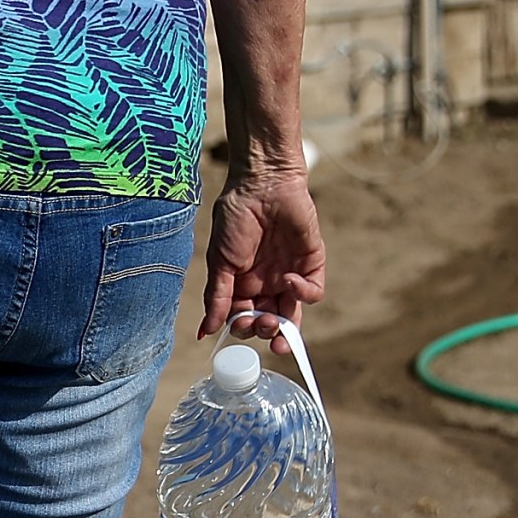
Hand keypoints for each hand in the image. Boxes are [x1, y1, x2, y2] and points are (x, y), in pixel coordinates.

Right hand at [198, 170, 325, 352]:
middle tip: (258, 324)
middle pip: (268, 322)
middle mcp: (266, 284)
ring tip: (274, 323)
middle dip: (263, 330)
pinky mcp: (311, 264)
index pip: (244, 318)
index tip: (238, 326)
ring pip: (292, 315)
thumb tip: (205, 332)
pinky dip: (303, 294)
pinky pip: (313, 293)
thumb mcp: (219, 261)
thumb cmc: (235, 218)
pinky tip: (288, 281)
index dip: (242, 327)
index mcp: (241, 285)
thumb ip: (216, 297)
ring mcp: (289, 276)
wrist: (263, 185)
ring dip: (285, 326)